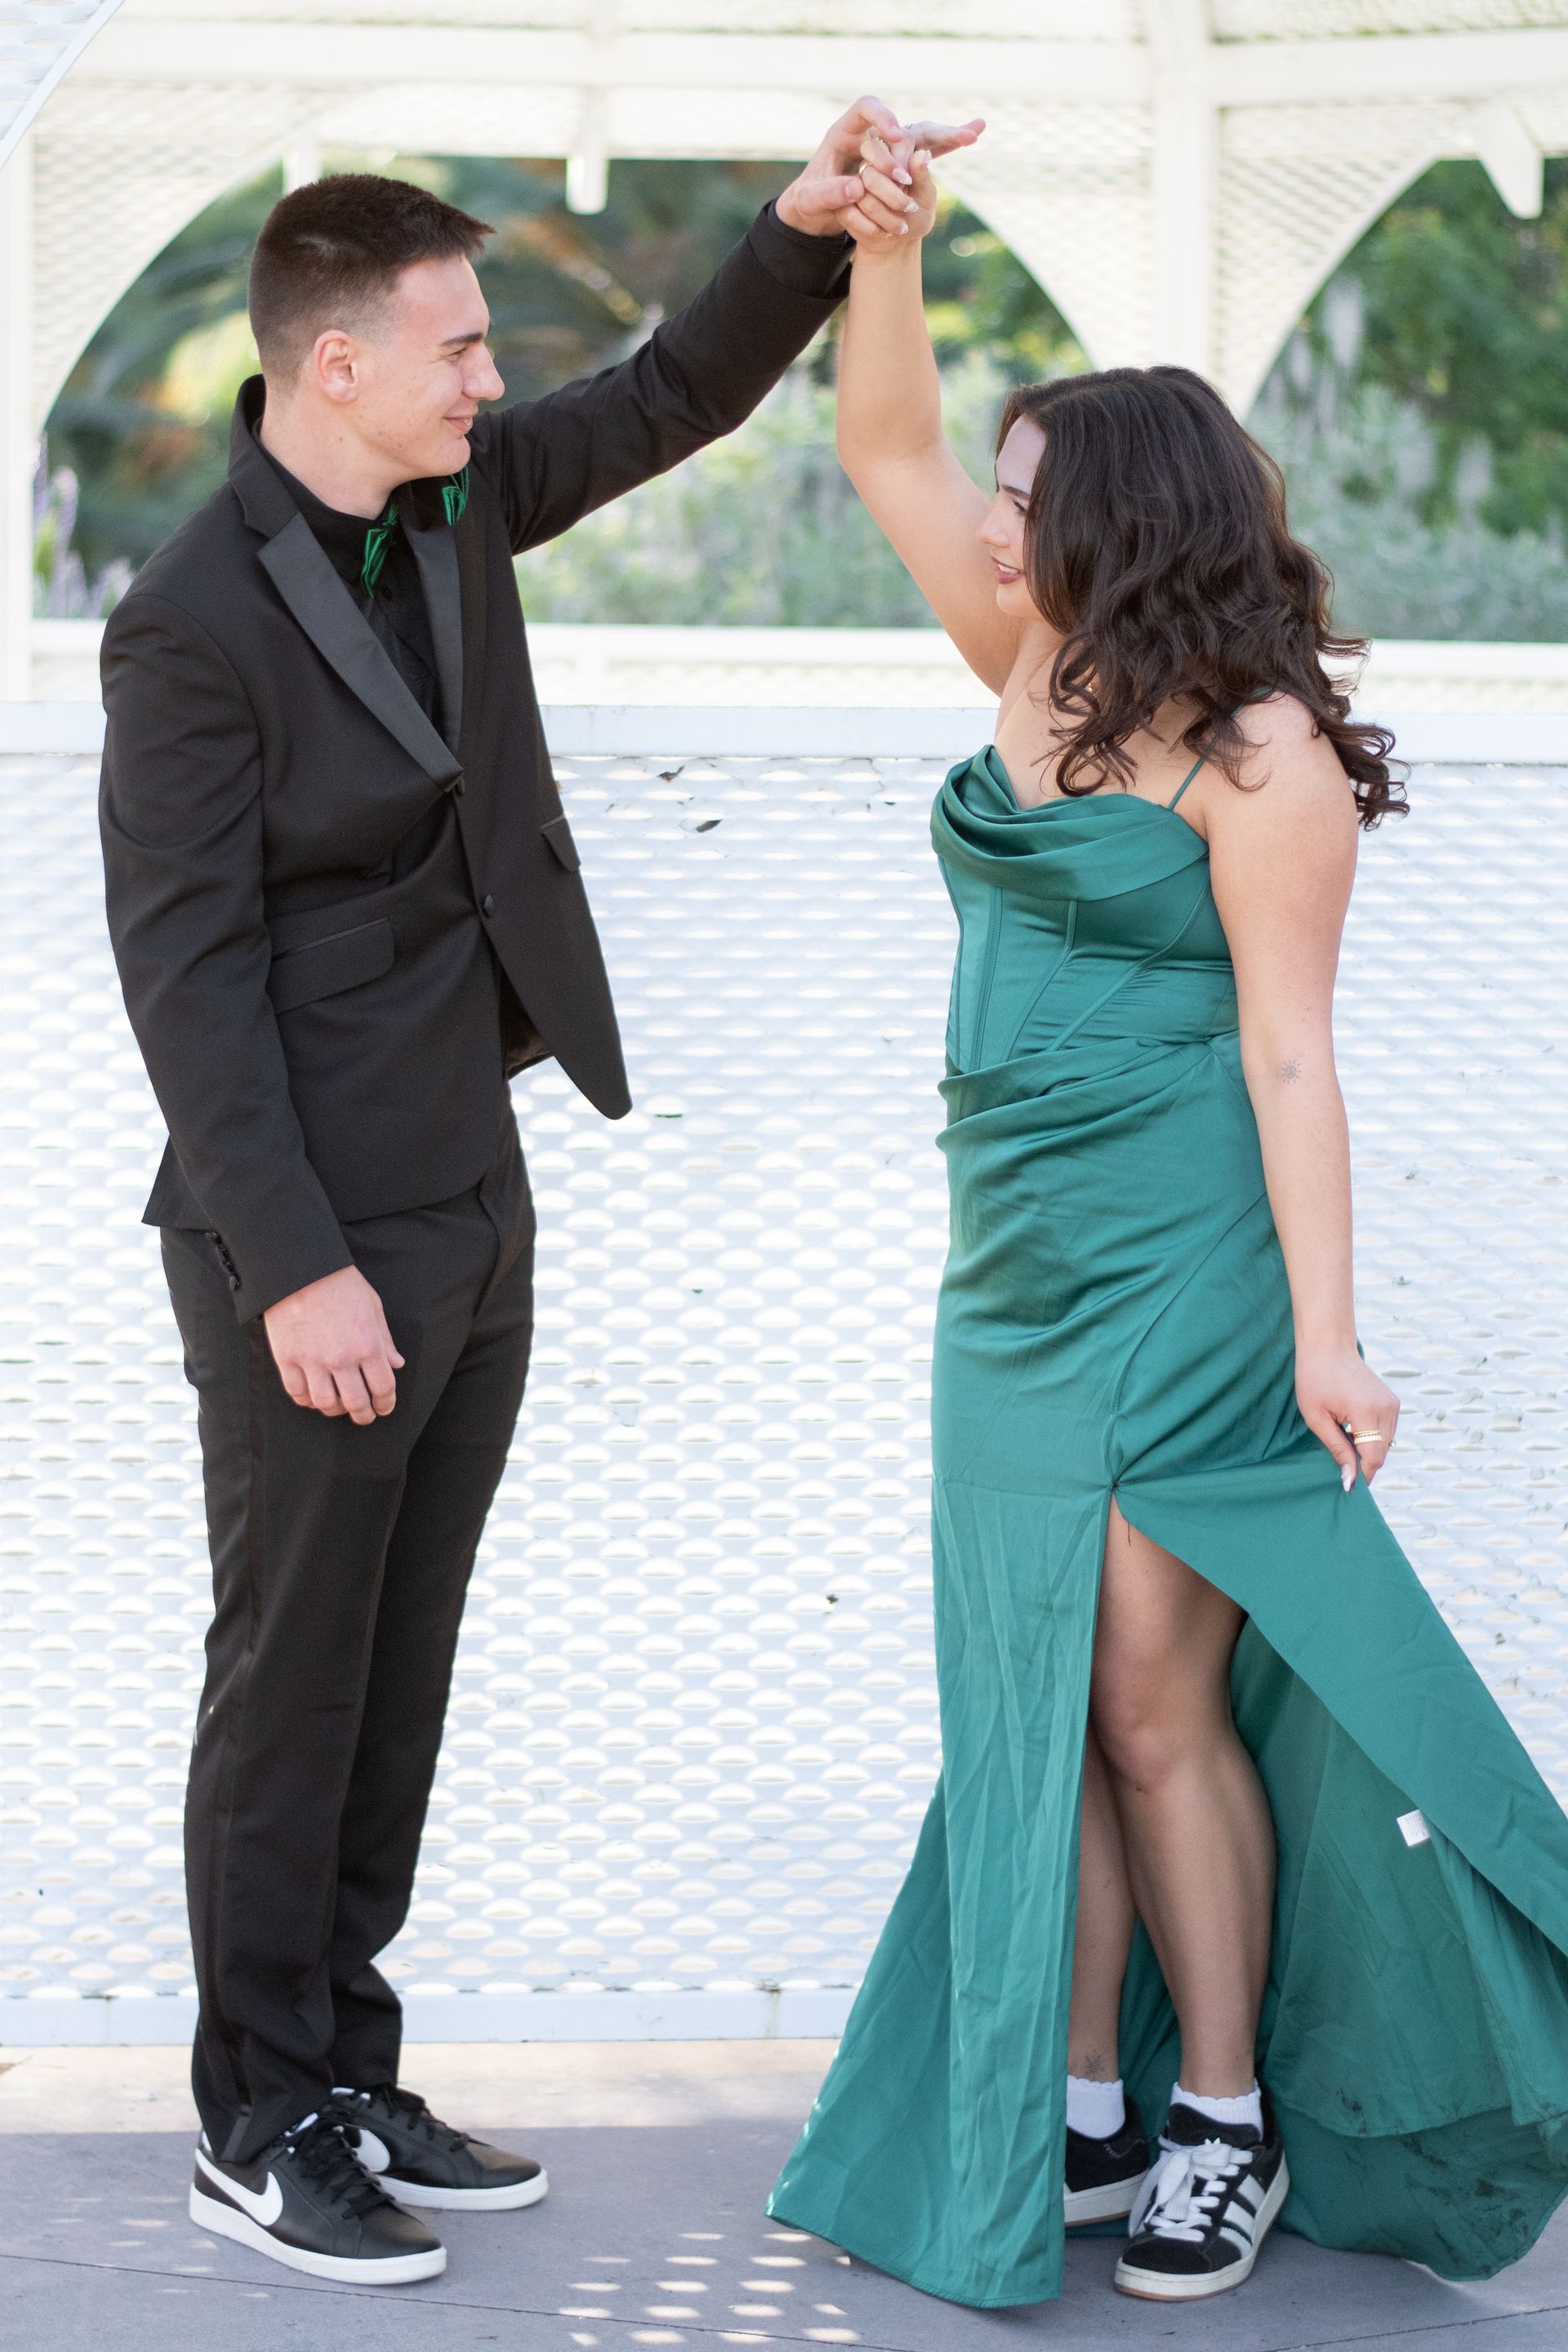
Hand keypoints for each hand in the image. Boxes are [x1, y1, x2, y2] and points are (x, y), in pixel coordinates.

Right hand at [264, 1264, 404, 1425]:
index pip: (383, 1388)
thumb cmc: (340, 1284)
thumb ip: (385, 1339)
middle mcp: (341, 1358)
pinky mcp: (287, 1359)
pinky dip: (307, 1400)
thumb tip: (397, 1364)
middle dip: (364, 1415)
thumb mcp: (373, 1307)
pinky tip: (314, 1396)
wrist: (299, 1269)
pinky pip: (298, 1393)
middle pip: (356, 1403)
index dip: (386, 1403)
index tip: (384, 1407)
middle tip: (364, 1416)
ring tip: (339, 1406)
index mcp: (368, 1345)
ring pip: (325, 1403)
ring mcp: (312, 1361)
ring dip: (335, 1409)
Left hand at [774, 97, 981, 240]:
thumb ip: (829, 193)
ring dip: (947, 134)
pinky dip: (947, 144)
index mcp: (844, 132)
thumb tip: (857, 187)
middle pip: (904, 121)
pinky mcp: (896, 162)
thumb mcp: (812, 201)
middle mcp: (869, 135)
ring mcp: (886, 148)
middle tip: (952, 138)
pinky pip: (925, 148)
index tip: (897, 135)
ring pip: (920, 132)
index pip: (866, 108)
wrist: (815, 211)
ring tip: (974, 134)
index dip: (883, 118)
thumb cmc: (809, 202)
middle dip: (928, 128)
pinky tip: (973, 137)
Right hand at [851, 130, 948, 248]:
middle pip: (872, 170)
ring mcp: (854, 181)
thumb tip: (922, 154)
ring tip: (901, 227)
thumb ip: (922, 177)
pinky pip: (851, 212)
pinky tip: (883, 232)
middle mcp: (871, 161)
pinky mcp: (842, 202)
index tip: (908, 183)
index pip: (891, 143)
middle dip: (893, 194)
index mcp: (894, 150)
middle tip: (908, 208)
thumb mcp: (925, 198)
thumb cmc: (915, 216)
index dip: (899, 164)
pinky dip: (870, 227)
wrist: (896, 242)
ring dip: (885, 214)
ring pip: (862, 191)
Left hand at [1295, 1345, 1399, 1490]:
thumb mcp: (1317, 1418)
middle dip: (1364, 1464)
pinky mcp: (1392, 1402)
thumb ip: (1337, 1449)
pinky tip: (1352, 1429)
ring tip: (1343, 1440)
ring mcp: (1392, 1404)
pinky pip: (1387, 1431)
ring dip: (1368, 1451)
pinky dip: (1373, 1438)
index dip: (1362, 1475)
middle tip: (1341, 1465)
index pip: (1373, 1457)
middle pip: (1382, 1453)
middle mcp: (1386, 1408)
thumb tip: (1351, 1479)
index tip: (1348, 1487)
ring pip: (1386, 1444)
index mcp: (1367, 1412)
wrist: (1328, 1346)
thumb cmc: (1314, 1379)